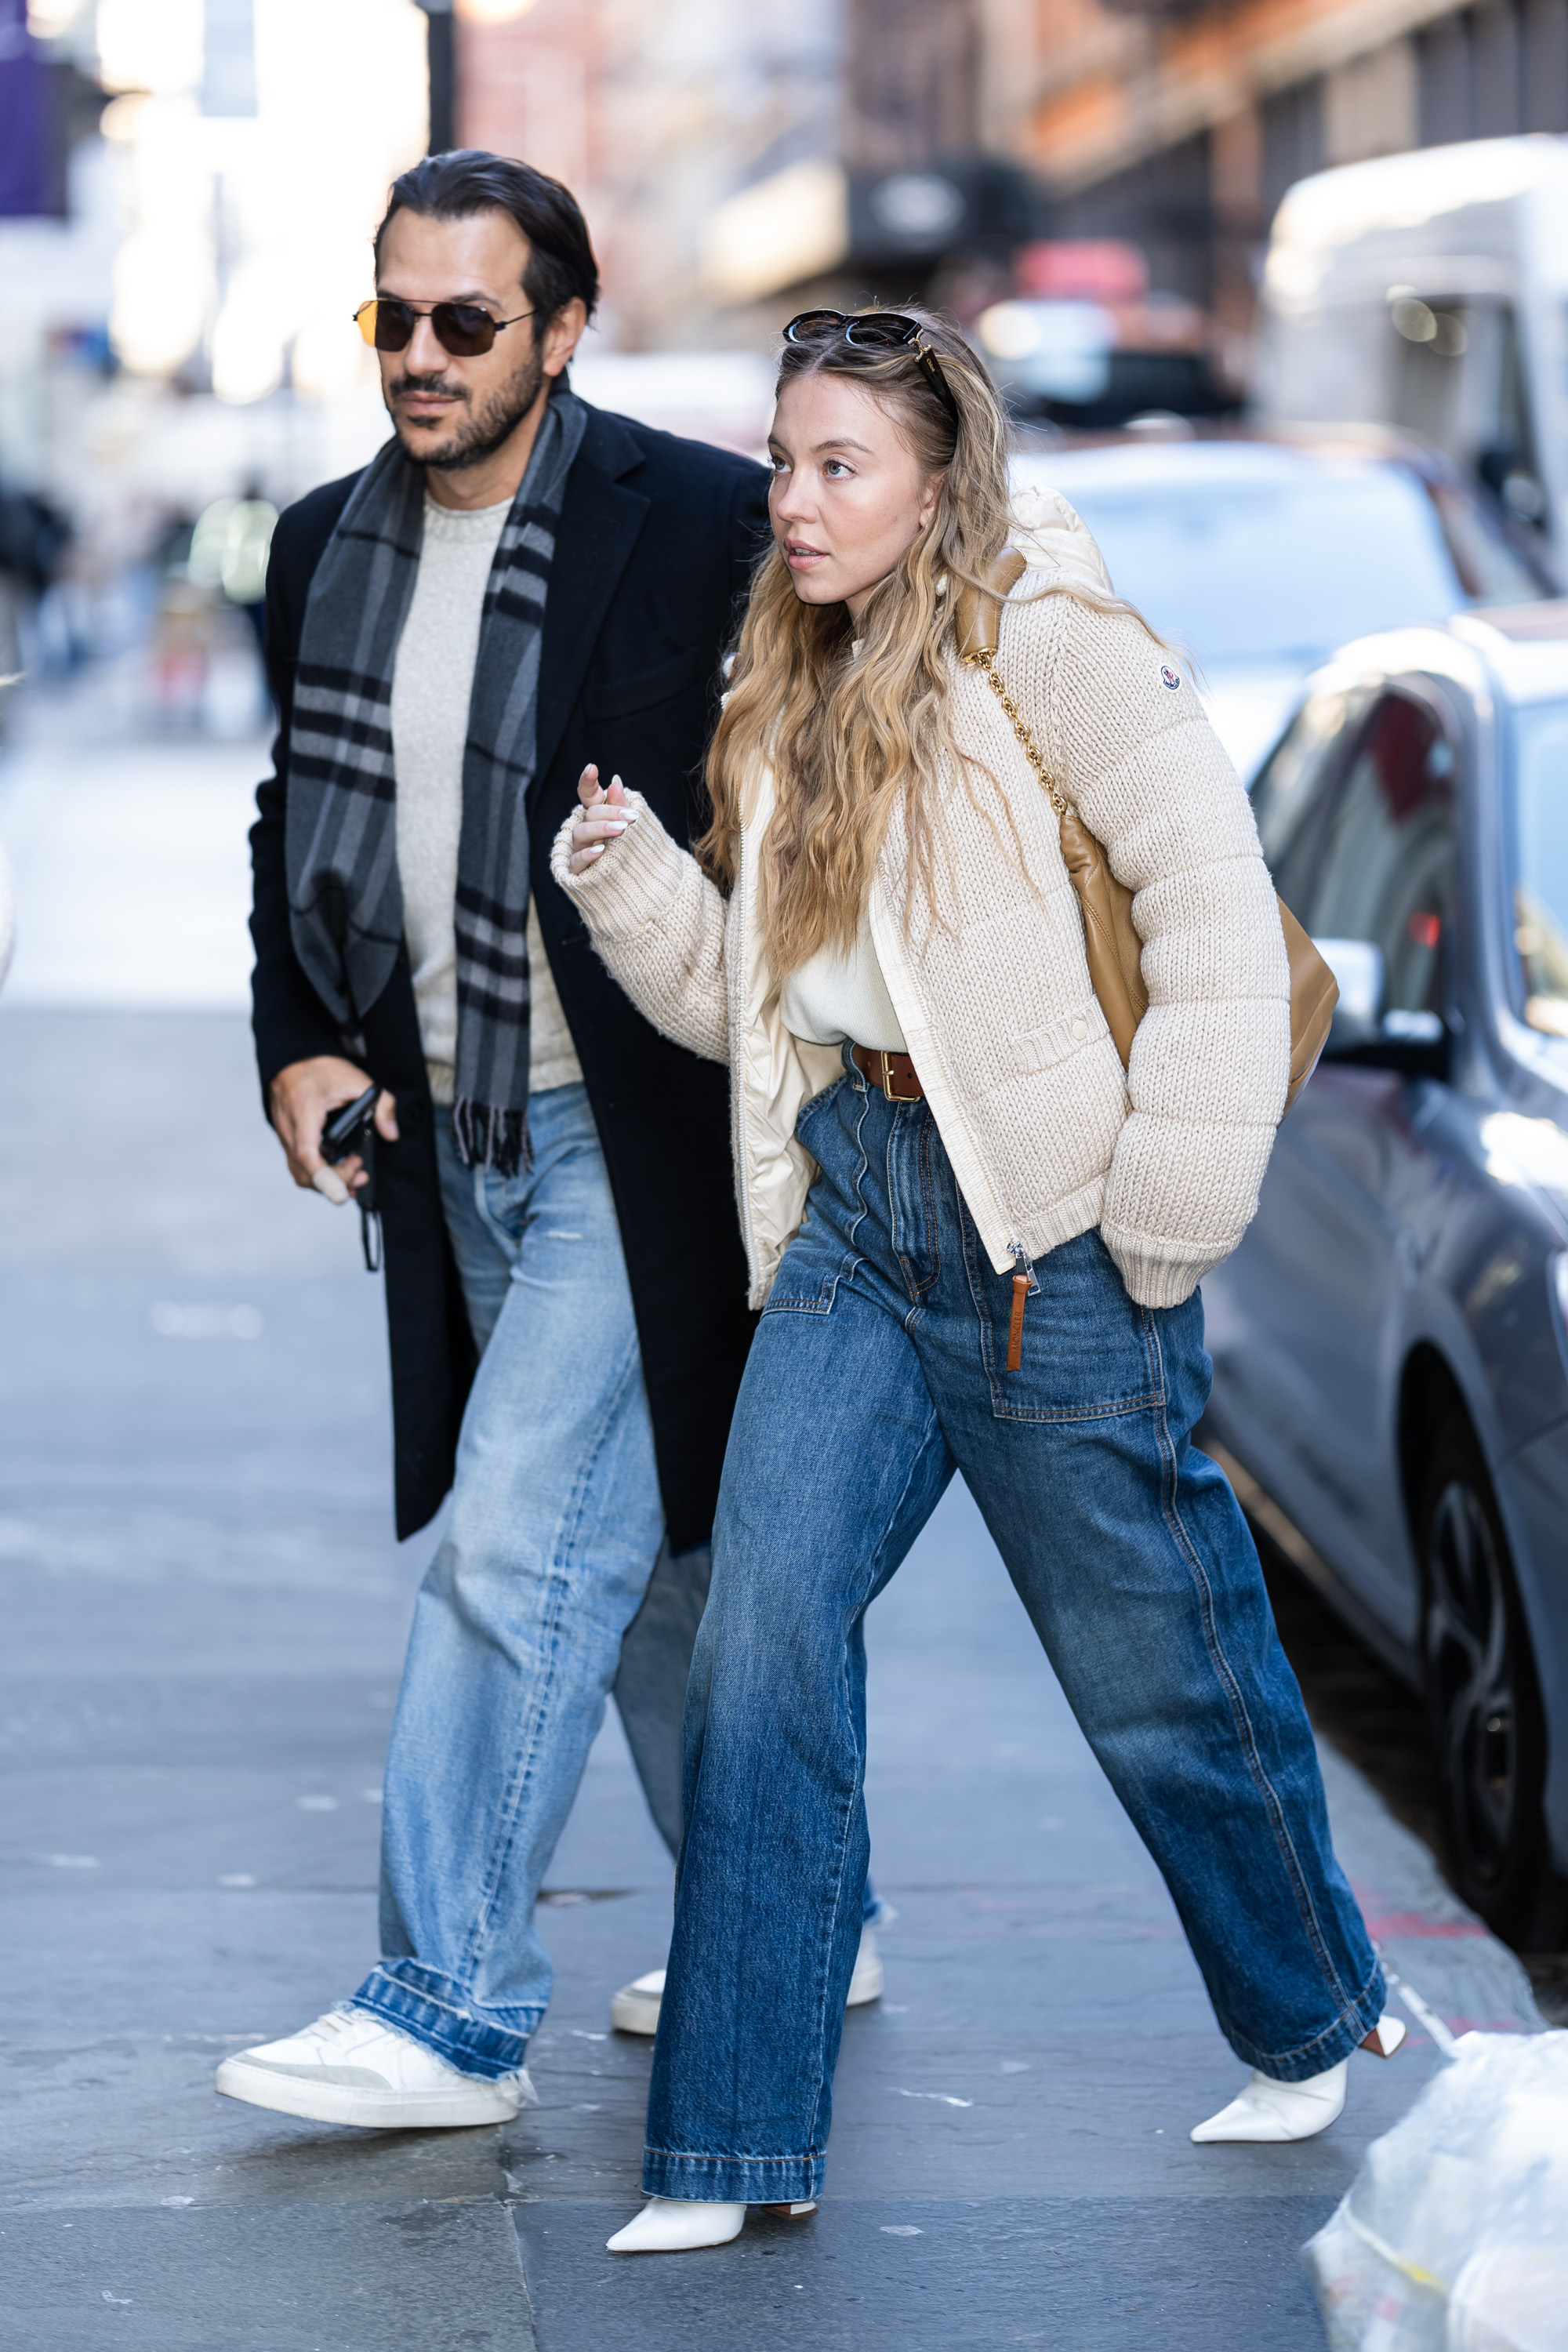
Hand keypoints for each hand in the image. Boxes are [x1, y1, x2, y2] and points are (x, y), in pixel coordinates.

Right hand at [269, 1055, 398, 1204]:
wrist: (294, 1058)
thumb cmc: (320, 1068)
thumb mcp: (357, 1080)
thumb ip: (381, 1104)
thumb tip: (391, 1133)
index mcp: (305, 1114)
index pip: (307, 1154)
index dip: (326, 1175)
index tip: (349, 1179)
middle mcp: (291, 1130)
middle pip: (305, 1174)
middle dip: (336, 1183)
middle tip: (361, 1174)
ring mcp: (286, 1137)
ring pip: (301, 1174)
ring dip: (328, 1182)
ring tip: (354, 1173)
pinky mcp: (289, 1140)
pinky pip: (300, 1166)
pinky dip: (320, 1174)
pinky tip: (339, 1168)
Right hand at [568, 764, 635, 873]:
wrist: (640, 893)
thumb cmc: (635, 857)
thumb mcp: (633, 830)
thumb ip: (622, 807)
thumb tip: (614, 781)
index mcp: (599, 817)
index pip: (588, 795)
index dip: (587, 782)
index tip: (592, 768)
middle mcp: (586, 831)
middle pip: (589, 814)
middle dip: (610, 812)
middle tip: (632, 817)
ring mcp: (580, 851)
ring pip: (581, 833)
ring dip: (601, 829)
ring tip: (622, 830)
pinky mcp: (578, 872)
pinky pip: (576, 861)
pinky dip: (588, 855)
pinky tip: (601, 850)